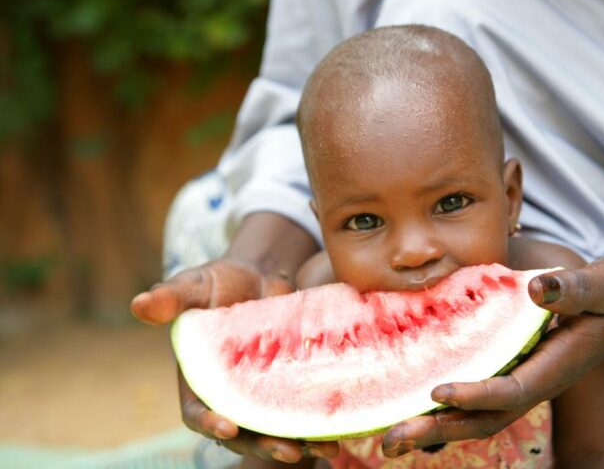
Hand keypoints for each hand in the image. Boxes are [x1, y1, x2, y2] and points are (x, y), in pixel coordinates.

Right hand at [131, 258, 338, 461]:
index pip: (197, 413)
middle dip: (264, 445)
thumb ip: (171, 297)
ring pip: (277, 431)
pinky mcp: (292, 390)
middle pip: (244, 435)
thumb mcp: (196, 284)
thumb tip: (137, 304)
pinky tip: (343, 431)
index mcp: (200, 381)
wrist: (264, 276)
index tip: (228, 427)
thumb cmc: (221, 282)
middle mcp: (232, 397)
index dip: (209, 424)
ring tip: (327, 450)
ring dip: (300, 444)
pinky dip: (322, 426)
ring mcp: (264, 397)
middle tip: (288, 452)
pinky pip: (304, 415)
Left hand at [381, 256, 603, 455]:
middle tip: (391, 441)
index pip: (513, 391)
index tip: (438, 393)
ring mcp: (522, 379)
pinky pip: (476, 396)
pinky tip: (408, 404)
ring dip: (435, 429)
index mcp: (556, 367)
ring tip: (389, 438)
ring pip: (477, 415)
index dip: (477, 396)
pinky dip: (445, 408)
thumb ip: (575, 290)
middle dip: (441, 431)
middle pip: (487, 419)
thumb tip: (538, 290)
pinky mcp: (511, 369)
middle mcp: (535, 381)